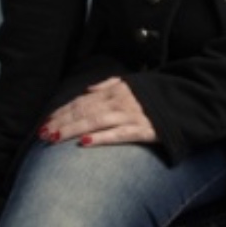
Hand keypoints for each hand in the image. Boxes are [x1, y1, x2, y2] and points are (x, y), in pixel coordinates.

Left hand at [40, 77, 156, 146]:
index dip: (62, 111)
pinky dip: (101, 138)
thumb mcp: (130, 83)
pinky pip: (118, 135)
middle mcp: (118, 100)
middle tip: (42, 133)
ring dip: (71, 130)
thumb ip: (108, 85)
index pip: (81, 101)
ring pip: (94, 122)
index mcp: (114, 89)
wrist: (184, 101)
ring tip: (53, 138)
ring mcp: (129, 115)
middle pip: (83, 111)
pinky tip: (85, 143)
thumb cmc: (154, 94)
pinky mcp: (141, 130)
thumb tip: (87, 89)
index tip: (46, 121)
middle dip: (60, 122)